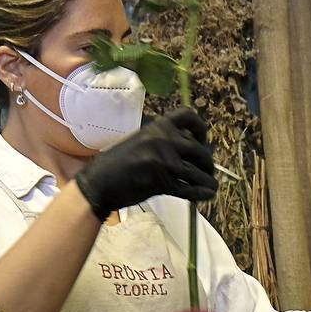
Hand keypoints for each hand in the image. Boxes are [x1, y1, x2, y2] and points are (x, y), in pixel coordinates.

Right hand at [75, 107, 216, 217]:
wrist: (98, 182)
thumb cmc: (118, 163)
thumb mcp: (142, 141)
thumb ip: (164, 141)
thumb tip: (192, 148)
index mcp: (157, 126)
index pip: (188, 116)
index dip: (200, 128)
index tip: (202, 140)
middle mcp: (163, 139)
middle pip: (199, 150)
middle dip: (207, 163)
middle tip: (207, 170)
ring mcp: (163, 160)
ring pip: (197, 171)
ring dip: (207, 181)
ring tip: (212, 186)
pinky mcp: (161, 181)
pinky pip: (188, 188)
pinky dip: (200, 193)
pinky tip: (206, 195)